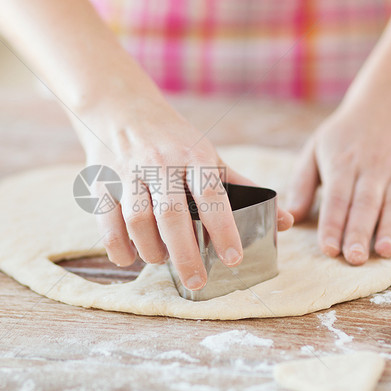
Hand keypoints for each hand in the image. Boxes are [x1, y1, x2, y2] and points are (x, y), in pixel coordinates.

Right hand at [78, 96, 293, 289]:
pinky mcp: (102, 184)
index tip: (233, 258)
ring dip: (152, 250)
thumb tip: (287, 221)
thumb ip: (243, 188)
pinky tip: (131, 257)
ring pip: (138, 221)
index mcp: (194, 156)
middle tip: (198, 281)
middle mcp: (160, 164)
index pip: (211, 194)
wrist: (121, 109)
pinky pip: (107, 224)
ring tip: (163, 260)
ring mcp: (128, 174)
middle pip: (172, 215)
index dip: (223, 228)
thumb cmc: (174, 139)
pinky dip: (119, 248)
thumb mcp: (209, 155)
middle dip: (186, 254)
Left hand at [286, 99, 390, 264]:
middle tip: (354, 259)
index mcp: (343, 164)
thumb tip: (291, 215)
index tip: (328, 249)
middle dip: (359, 233)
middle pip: (365, 205)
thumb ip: (302, 182)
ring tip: (385, 252)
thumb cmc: (346, 134)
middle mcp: (373, 168)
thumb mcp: (317, 148)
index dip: (333, 225)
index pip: (337, 199)